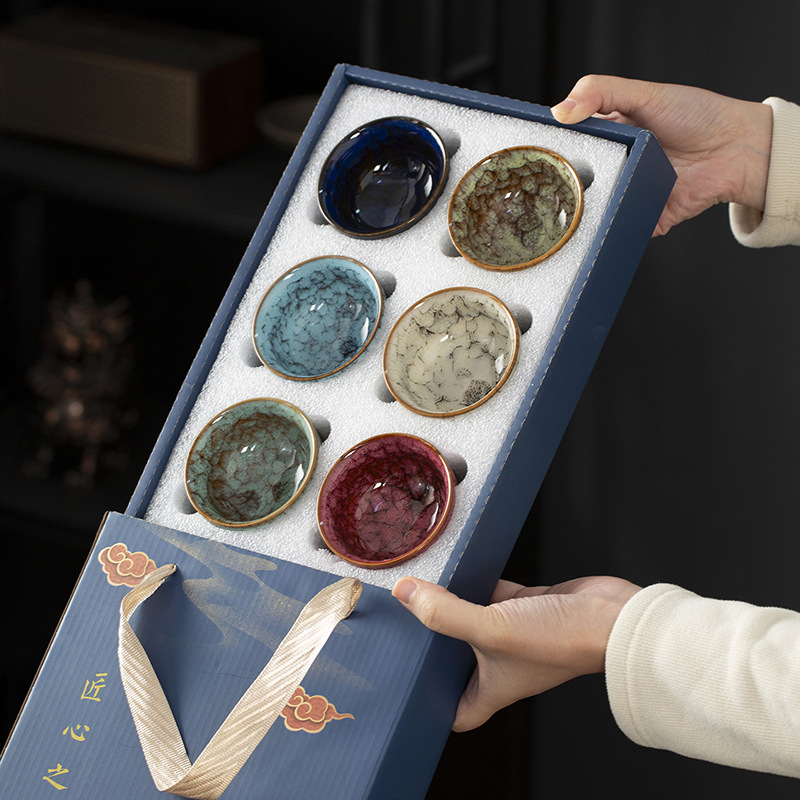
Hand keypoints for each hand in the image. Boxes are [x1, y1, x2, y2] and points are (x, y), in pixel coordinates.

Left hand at [392, 575, 640, 730]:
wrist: (614, 617)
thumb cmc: (561, 641)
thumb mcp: (492, 630)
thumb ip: (445, 613)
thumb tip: (405, 593)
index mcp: (491, 689)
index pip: (454, 712)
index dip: (431, 705)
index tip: (406, 684)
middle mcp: (500, 665)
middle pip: (455, 660)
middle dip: (432, 643)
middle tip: (402, 622)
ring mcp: (513, 633)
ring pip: (471, 619)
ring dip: (451, 603)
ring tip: (421, 584)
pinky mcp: (527, 605)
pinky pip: (492, 592)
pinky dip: (477, 579)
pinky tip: (461, 563)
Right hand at [550, 75, 772, 234]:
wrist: (736, 150)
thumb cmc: (696, 115)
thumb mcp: (645, 93)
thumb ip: (601, 92)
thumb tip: (561, 111)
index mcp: (611, 134)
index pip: (572, 143)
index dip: (554, 148)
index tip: (539, 152)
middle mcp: (617, 165)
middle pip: (579, 181)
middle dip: (565, 185)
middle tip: (554, 184)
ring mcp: (629, 192)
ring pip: (596, 209)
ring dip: (586, 211)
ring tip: (574, 208)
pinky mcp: (644, 217)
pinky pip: (622, 229)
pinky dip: (613, 231)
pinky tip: (603, 224)